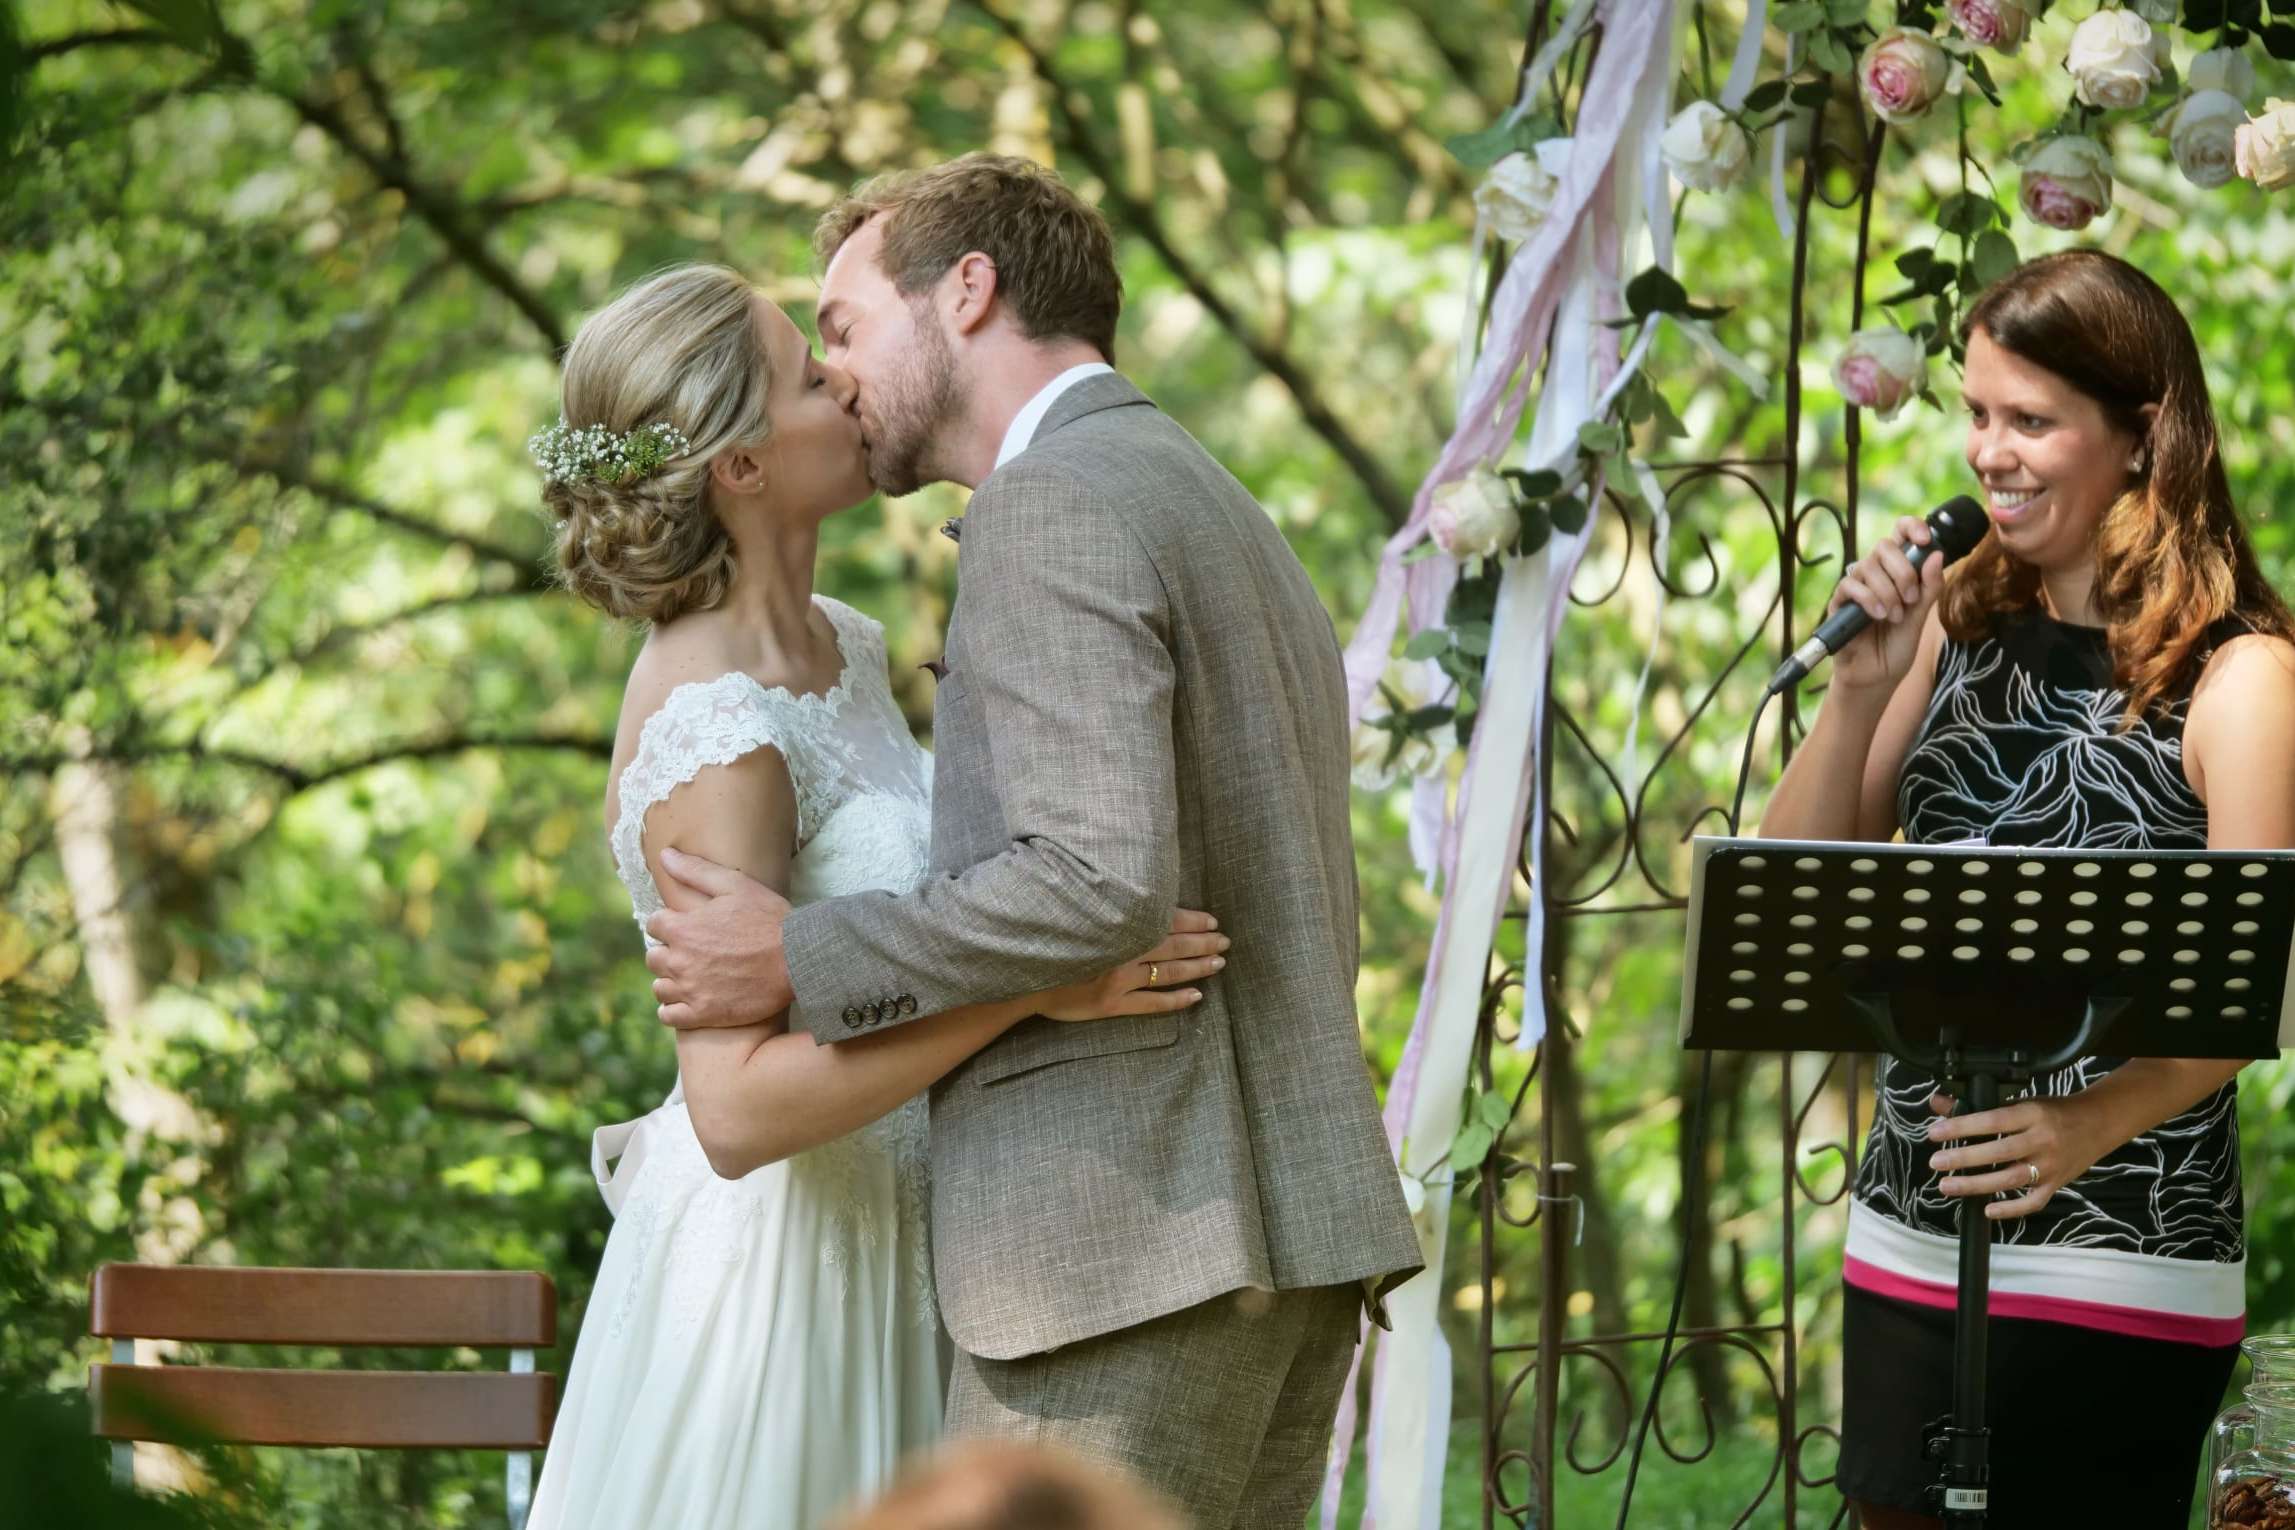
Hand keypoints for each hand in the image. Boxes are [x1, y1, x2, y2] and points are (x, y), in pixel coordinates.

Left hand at [644, 848, 794, 1028]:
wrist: (800, 960)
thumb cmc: (770, 919)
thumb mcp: (735, 885)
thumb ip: (695, 871)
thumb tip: (665, 855)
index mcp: (683, 928)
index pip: (654, 924)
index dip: (671, 923)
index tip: (688, 927)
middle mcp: (680, 960)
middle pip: (653, 957)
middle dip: (669, 952)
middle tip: (694, 952)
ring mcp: (691, 989)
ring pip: (660, 987)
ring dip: (671, 980)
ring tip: (693, 976)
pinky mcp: (703, 1014)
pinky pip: (669, 1015)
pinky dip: (674, 1009)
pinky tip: (690, 1000)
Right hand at [1037, 909, 1229, 1021]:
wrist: (1019, 975)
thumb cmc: (1046, 936)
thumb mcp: (1075, 911)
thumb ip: (1105, 906)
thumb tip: (1138, 894)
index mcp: (1114, 925)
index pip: (1163, 919)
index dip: (1191, 920)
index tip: (1212, 920)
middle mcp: (1120, 951)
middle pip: (1171, 945)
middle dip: (1202, 943)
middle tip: (1225, 941)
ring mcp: (1117, 980)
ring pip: (1167, 973)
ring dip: (1196, 967)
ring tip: (1219, 963)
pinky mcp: (1110, 1004)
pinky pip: (1151, 1004)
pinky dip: (1176, 1000)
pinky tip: (1196, 996)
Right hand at [1827, 514, 1944, 693]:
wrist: (1877, 677)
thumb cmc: (1897, 646)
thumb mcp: (1921, 617)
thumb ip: (1929, 588)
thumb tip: (1936, 554)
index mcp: (1899, 572)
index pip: (1901, 534)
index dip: (1912, 527)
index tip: (1925, 540)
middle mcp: (1877, 574)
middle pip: (1885, 545)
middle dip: (1903, 570)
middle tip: (1910, 598)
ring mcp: (1857, 587)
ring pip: (1868, 566)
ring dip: (1888, 591)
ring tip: (1894, 616)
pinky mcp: (1840, 603)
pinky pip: (1850, 585)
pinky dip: (1868, 598)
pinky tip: (1878, 615)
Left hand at [1925, 1089, 2108, 1220]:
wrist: (2099, 1123)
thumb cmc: (2054, 1110)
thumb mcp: (2021, 1100)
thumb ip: (1979, 1104)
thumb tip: (1939, 1104)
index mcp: (2032, 1114)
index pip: (1992, 1121)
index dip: (1961, 1127)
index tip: (1935, 1133)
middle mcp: (2042, 1140)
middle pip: (1999, 1152)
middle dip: (1963, 1158)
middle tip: (1935, 1162)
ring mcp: (2050, 1165)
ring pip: (2011, 1179)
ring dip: (1976, 1185)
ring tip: (1947, 1185)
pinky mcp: (2056, 1184)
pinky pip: (2033, 1202)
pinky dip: (2010, 1209)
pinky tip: (1987, 1210)